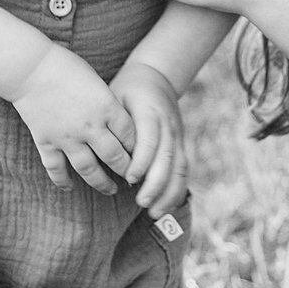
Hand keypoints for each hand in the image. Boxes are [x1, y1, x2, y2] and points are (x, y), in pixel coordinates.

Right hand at [10, 43, 135, 194]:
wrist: (31, 67)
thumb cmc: (66, 67)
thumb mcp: (97, 82)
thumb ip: (107, 105)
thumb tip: (118, 124)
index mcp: (107, 107)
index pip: (130, 136)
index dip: (139, 149)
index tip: (143, 157)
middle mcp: (90, 126)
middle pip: (115, 156)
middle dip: (127, 170)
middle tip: (134, 178)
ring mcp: (67, 137)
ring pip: (89, 169)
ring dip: (102, 183)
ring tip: (111, 190)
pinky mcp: (46, 142)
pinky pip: (56, 169)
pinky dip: (62, 181)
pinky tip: (69, 188)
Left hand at [110, 62, 187, 217]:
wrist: (156, 75)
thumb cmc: (127, 90)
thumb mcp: (116, 96)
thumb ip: (113, 123)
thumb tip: (104, 152)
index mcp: (151, 110)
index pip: (150, 138)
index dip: (142, 160)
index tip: (130, 179)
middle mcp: (168, 124)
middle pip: (168, 156)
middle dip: (156, 182)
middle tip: (141, 202)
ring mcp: (178, 134)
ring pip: (179, 166)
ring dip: (169, 191)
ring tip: (153, 212)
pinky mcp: (181, 144)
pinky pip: (183, 170)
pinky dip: (176, 190)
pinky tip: (163, 207)